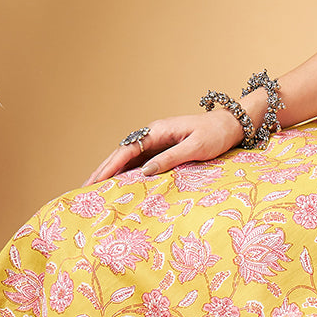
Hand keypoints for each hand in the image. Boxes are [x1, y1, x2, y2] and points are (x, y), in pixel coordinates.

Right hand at [85, 110, 243, 185]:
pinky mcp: (164, 149)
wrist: (232, 125)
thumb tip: (145, 171)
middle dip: (102, 170)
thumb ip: (170, 158)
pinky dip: (128, 173)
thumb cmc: (216, 134)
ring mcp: (158, 142)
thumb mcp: (195, 147)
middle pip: (122, 154)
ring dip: (112, 173)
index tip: (94, 180)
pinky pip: (141, 162)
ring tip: (96, 190)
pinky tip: (120, 185)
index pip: (126, 149)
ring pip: (129, 159)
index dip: (109, 166)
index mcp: (158, 131)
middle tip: (85, 189)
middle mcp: (154, 135)